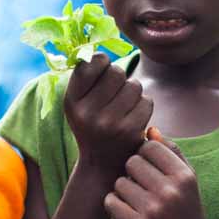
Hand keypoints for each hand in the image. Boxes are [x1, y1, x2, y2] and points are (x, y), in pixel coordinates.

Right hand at [63, 55, 151, 175]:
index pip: (91, 63)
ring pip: (134, 85)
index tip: (103, 70)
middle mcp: (87, 113)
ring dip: (133, 93)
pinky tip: (134, 118)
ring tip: (124, 107)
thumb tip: (100, 52)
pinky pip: (147, 101)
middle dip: (120, 78)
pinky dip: (144, 106)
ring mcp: (109, 123)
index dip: (102, 62)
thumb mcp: (78, 104)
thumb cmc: (92, 125)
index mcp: (71, 102)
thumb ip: (85, 77)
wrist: (102, 166)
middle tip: (115, 92)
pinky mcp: (130, 131)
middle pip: (117, 72)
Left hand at [105, 131, 218, 218]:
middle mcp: (170, 191)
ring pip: (119, 182)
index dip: (144, 154)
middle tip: (141, 184)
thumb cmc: (187, 208)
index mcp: (183, 176)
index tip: (149, 167)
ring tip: (137, 199)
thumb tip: (150, 130)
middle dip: (133, 171)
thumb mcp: (188, 179)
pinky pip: (111, 201)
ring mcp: (153, 210)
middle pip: (131, 162)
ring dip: (124, 189)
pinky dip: (115, 204)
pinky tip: (127, 210)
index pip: (149, 147)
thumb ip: (172, 152)